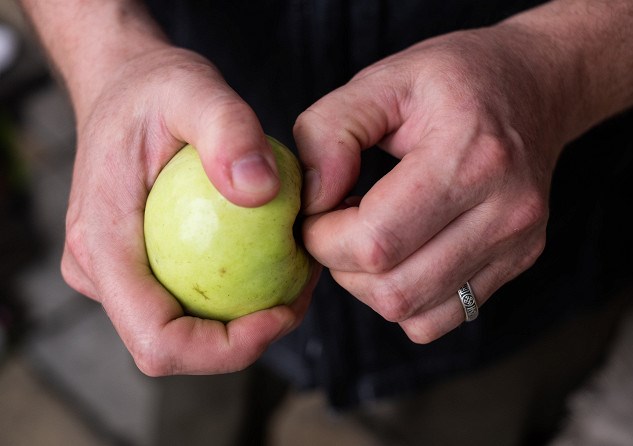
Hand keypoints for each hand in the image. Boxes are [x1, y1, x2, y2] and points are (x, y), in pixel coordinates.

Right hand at [61, 46, 315, 374]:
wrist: (124, 86)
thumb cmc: (152, 88)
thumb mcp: (193, 88)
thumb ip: (228, 129)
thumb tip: (262, 190)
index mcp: (101, 246)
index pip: (158, 341)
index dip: (226, 350)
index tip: (282, 311)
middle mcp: (100, 271)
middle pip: (177, 348)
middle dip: (247, 339)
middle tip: (301, 289)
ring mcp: (116, 272)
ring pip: (186, 330)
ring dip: (245, 321)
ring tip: (294, 270)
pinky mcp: (138, 264)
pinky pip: (189, 299)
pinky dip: (236, 294)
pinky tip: (275, 258)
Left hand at [295, 25, 571, 342]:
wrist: (534, 88)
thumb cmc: (454, 80)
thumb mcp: (382, 80)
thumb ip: (329, 132)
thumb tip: (311, 200)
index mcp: (470, 156)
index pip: (376, 240)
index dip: (323, 237)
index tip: (316, 210)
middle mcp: (505, 211)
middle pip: (393, 289)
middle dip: (341, 265)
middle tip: (336, 223)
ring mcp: (517, 245)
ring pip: (413, 313)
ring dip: (369, 285)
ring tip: (368, 236)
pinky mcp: (518, 264)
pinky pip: (440, 318)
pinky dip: (404, 300)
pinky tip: (401, 255)